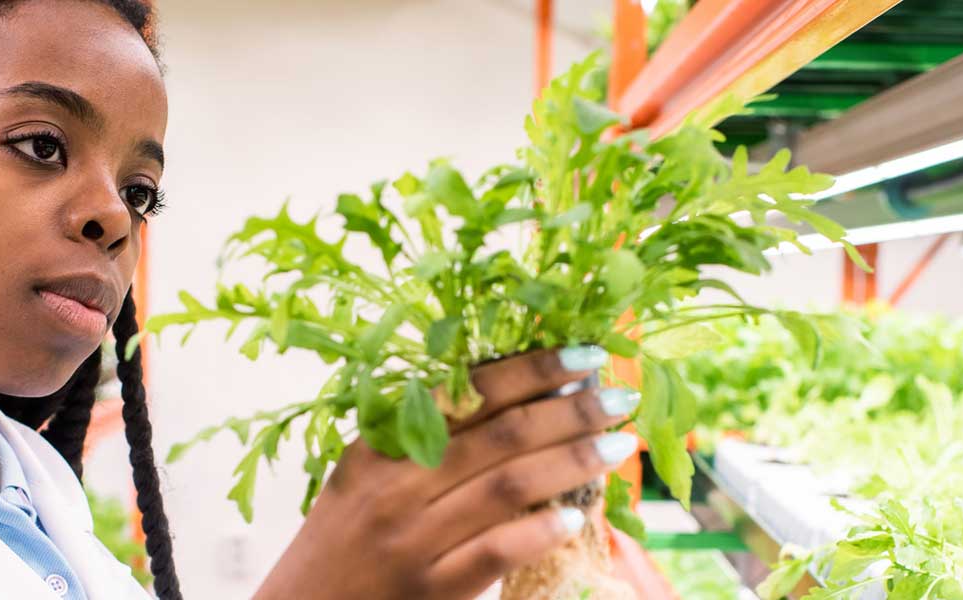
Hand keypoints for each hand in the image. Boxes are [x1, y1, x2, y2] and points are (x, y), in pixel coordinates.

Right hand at [253, 346, 640, 598]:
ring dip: (571, 461)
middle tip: (619, 397)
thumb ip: (418, 434)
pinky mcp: (433, 588)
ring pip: (507, 487)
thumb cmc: (342, 537)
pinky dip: (538, 530)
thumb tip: (506, 393)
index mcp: (380, 444)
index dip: (532, 370)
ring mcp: (415, 539)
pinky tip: (575, 516)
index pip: (468, 393)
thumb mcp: (362, 474)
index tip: (583, 355)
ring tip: (617, 445)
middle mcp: (397, 486)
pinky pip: (495, 552)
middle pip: (500, 436)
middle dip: (570, 410)